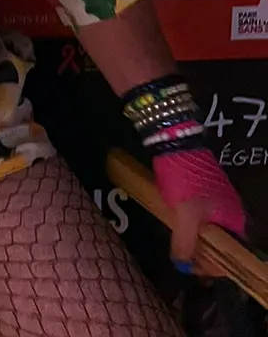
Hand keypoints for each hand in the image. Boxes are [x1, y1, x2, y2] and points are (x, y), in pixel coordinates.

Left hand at [154, 149, 247, 275]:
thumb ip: (185, 244)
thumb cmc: (185, 181)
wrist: (178, 144)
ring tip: (177, 242)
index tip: (189, 267)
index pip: (230, 257)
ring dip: (195, 238)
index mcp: (235, 221)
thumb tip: (181, 265)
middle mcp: (233, 213)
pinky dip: (191, 224)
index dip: (210, 267)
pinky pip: (202, 216)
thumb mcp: (184, 217)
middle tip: (181, 257)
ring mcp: (220, 201)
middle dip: (201, 254)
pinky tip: (176, 223)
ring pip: (210, 230)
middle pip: (220, 245)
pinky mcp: (207, 191)